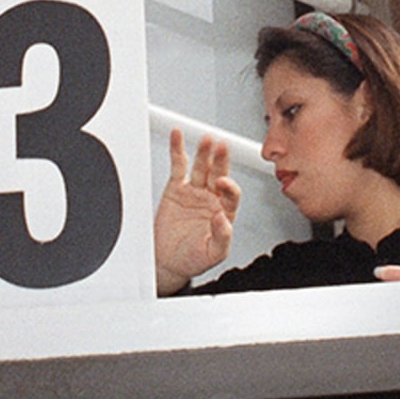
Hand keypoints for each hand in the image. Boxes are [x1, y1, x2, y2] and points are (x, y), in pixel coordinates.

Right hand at [154, 129, 241, 295]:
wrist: (167, 262)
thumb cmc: (193, 258)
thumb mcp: (213, 254)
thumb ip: (222, 237)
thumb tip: (223, 218)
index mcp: (225, 212)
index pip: (231, 194)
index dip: (229, 187)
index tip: (222, 183)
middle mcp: (212, 198)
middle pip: (218, 174)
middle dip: (220, 160)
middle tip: (221, 146)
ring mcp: (194, 191)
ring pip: (201, 167)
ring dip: (204, 152)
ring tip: (206, 140)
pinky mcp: (176, 188)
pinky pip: (178, 165)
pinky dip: (177, 150)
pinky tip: (178, 136)